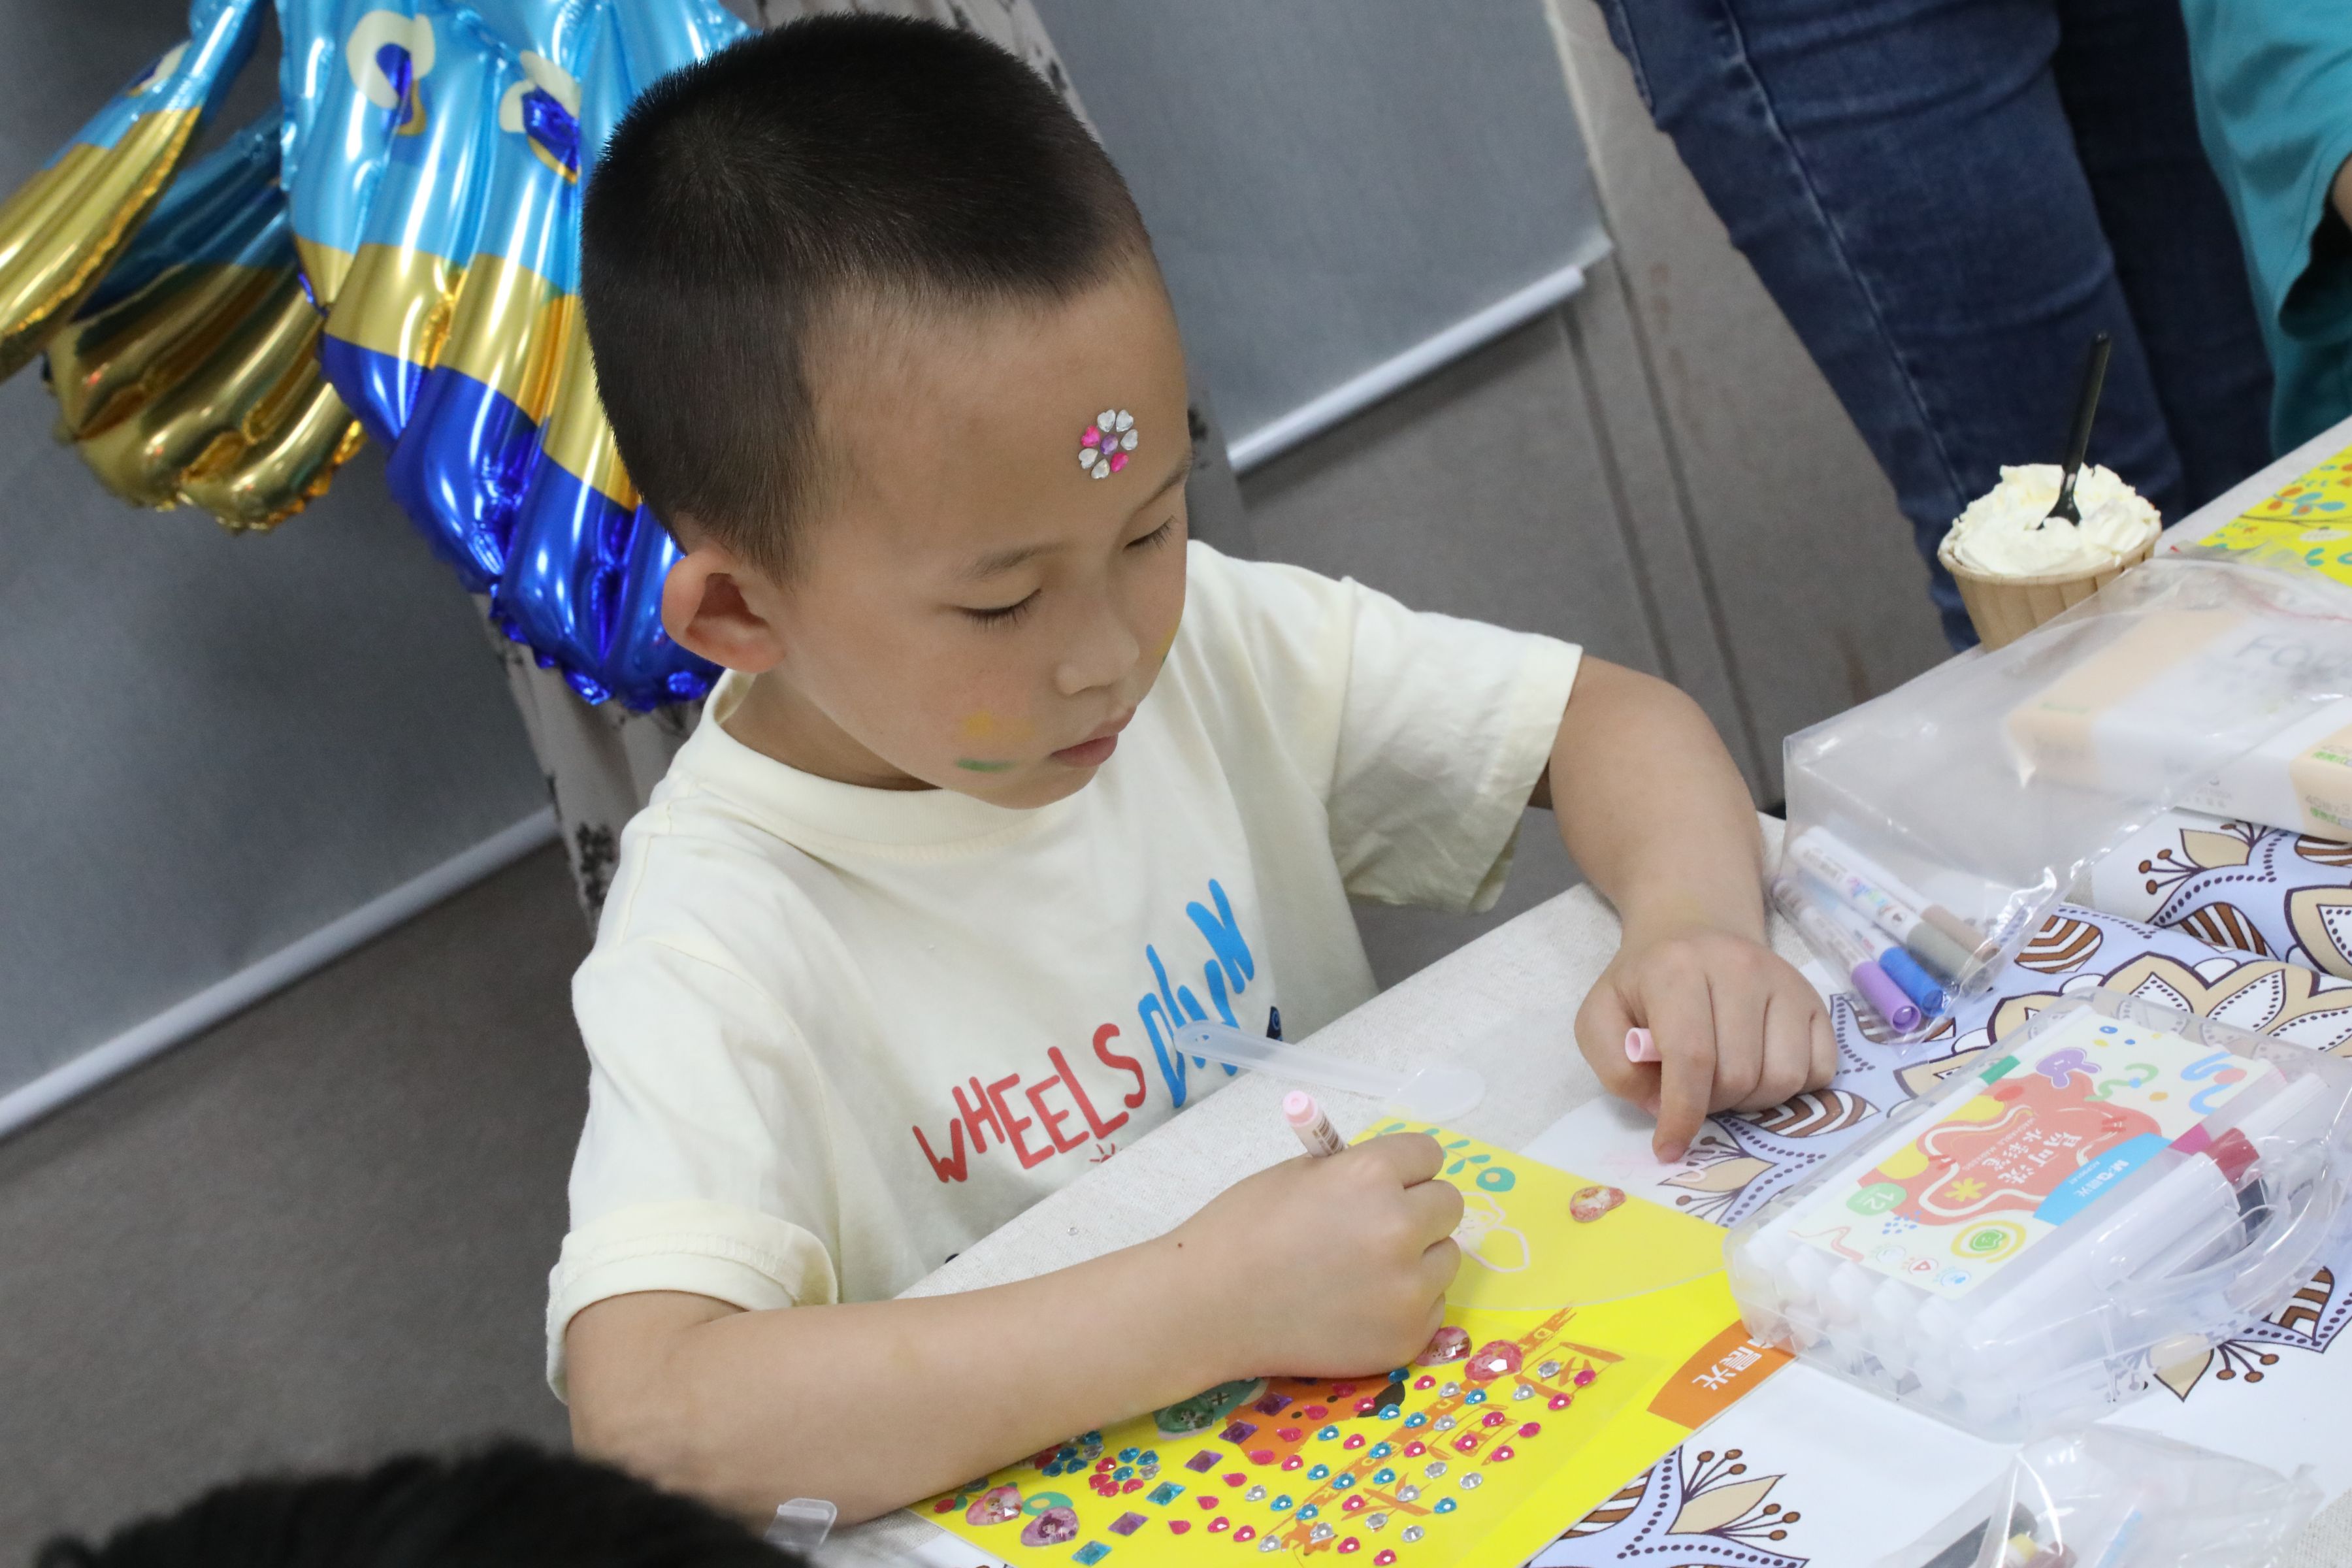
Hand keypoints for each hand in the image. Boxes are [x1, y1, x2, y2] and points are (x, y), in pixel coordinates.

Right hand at [1174, 1134, 1462, 1378]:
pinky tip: (1357, 1307)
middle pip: (1448, 1205)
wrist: (1209, 1307)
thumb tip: (1400, 1179)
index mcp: (1371, 1176)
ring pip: (1445, 1258)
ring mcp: (1407, 1289)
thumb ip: (1357, 1173)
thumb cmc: (1244, 1228)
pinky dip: (1403, 1305)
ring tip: (1363, 1272)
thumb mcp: (1302, 1175)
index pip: (1428, 1155)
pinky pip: (1431, 1306)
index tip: (1387, 1183)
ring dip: (1417, 1259)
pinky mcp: (1406, 1337)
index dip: (1404, 1169)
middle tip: (1376, 1228)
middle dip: (1418, 1211)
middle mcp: (1400, 1228)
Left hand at [1577, 926, 1833, 1162]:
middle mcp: (1740, 968)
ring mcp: (1785, 983)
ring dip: (1750, 1100)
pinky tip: (1759, 1068)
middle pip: (1738, 1075)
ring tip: (1723, 1080)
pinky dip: (1790, 1088)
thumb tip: (1662, 1108)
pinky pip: (1819, 1071)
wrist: (1693, 932)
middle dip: (1711, 1104)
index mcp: (1678, 969)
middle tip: (1693, 1092)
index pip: (1691, 1057)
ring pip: (1783, 1078)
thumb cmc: (1645, 985)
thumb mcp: (1601, 1018)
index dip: (1682, 1114)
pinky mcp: (1816, 1001)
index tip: (1669, 1147)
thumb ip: (1616, 1067)